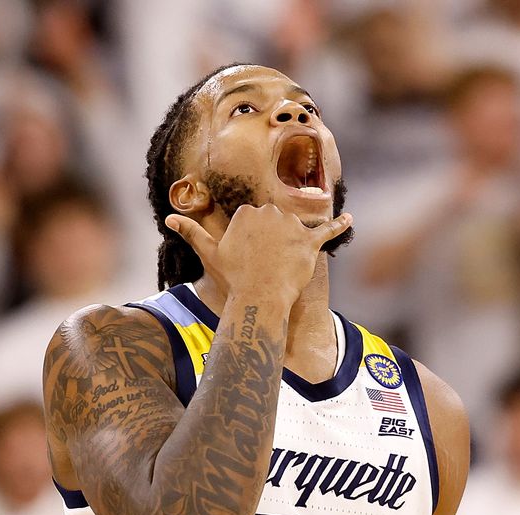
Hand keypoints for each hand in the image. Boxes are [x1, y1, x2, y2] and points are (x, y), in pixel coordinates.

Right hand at [166, 205, 351, 308]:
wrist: (258, 298)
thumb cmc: (233, 277)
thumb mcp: (210, 253)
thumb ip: (191, 231)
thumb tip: (169, 218)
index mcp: (249, 212)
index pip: (255, 220)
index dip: (253, 242)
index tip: (249, 259)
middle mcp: (271, 212)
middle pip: (276, 223)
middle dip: (273, 241)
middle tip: (264, 266)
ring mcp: (292, 227)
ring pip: (296, 230)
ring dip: (293, 245)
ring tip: (283, 267)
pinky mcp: (310, 242)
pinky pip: (328, 230)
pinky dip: (341, 225)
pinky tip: (351, 219)